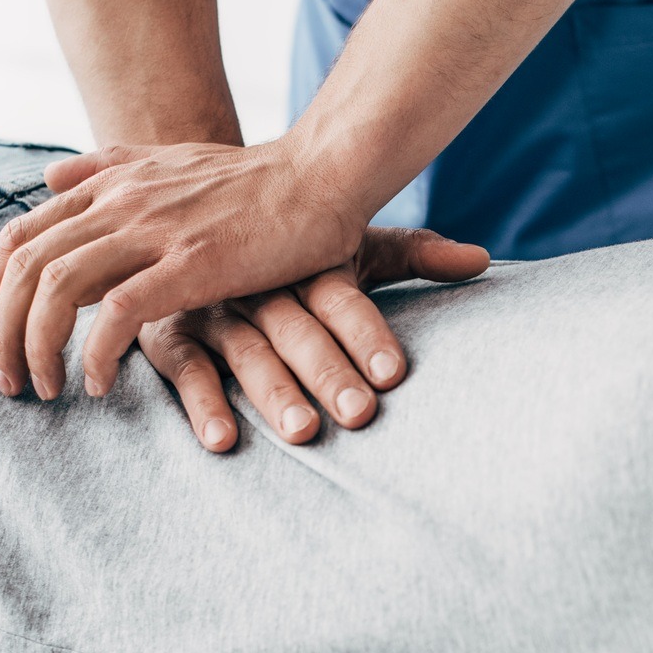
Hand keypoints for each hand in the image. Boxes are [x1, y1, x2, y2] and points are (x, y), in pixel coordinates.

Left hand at [0, 140, 367, 401]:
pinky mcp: (192, 263)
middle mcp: (119, 203)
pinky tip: (99, 384)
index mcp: (110, 184)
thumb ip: (106, 167)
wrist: (322, 173)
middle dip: (0, 331)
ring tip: (44, 390)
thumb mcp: (168, 159)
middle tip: (6, 380)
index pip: (18, 238)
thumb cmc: (256, 179)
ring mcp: (154, 231)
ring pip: (56, 290)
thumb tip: (47, 178)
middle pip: (23, 268)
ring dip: (37, 348)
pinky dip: (96, 354)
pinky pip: (117, 313)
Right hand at [138, 226, 487, 449]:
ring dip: (273, 392)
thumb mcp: (347, 246)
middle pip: (297, 328)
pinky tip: (222, 439)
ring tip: (303, 431)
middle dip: (328, 371)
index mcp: (303, 261)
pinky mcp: (169, 334)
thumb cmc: (286, 247)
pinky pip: (185, 369)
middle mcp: (258, 281)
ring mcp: (212, 307)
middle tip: (359, 415)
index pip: (340, 296)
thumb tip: (483, 259)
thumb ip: (414, 255)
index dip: (366, 332)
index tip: (393, 372)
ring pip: (247, 352)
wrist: (185, 214)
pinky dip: (201, 403)